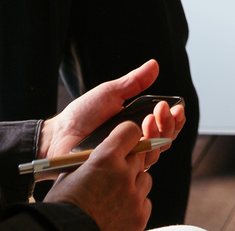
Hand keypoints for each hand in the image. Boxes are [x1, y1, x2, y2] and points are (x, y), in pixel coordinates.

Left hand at [38, 59, 185, 168]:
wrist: (58, 135)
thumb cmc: (82, 114)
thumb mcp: (110, 93)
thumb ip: (134, 82)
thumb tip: (154, 65)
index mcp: (137, 124)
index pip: (164, 124)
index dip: (175, 117)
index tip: (176, 107)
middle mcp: (136, 142)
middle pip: (166, 139)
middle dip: (169, 124)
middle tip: (162, 110)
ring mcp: (128, 157)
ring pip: (156, 153)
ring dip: (159, 135)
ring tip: (148, 120)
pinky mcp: (118, 170)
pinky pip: (138, 166)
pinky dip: (144, 152)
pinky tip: (139, 138)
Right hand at [47, 121, 153, 230]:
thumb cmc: (62, 206)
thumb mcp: (70, 175)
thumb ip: (92, 160)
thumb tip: (103, 154)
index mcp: (105, 158)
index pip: (130, 132)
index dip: (126, 136)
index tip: (124, 141)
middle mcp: (124, 174)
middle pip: (139, 156)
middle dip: (127, 162)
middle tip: (113, 173)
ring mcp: (134, 197)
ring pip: (145, 179)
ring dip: (133, 183)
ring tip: (114, 195)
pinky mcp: (140, 216)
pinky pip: (145, 202)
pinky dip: (135, 204)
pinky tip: (118, 211)